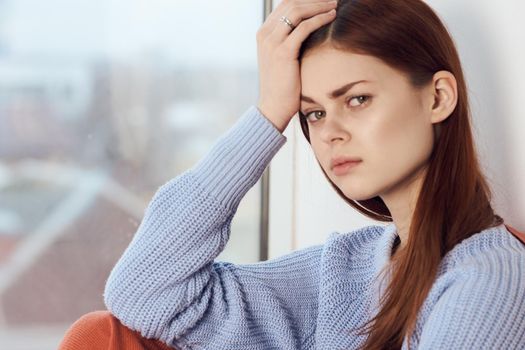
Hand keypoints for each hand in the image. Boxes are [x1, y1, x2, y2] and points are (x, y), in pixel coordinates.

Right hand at [256, 0, 337, 132]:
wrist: (273, 107)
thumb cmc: (282, 86)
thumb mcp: (282, 59)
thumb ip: (289, 41)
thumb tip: (307, 30)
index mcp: (264, 33)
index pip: (285, 5)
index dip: (306, 0)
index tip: (323, 1)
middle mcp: (265, 34)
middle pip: (291, 3)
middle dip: (314, 0)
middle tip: (332, 0)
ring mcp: (272, 42)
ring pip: (297, 11)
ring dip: (318, 5)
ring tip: (334, 5)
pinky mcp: (283, 52)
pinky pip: (304, 27)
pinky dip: (320, 19)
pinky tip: (332, 17)